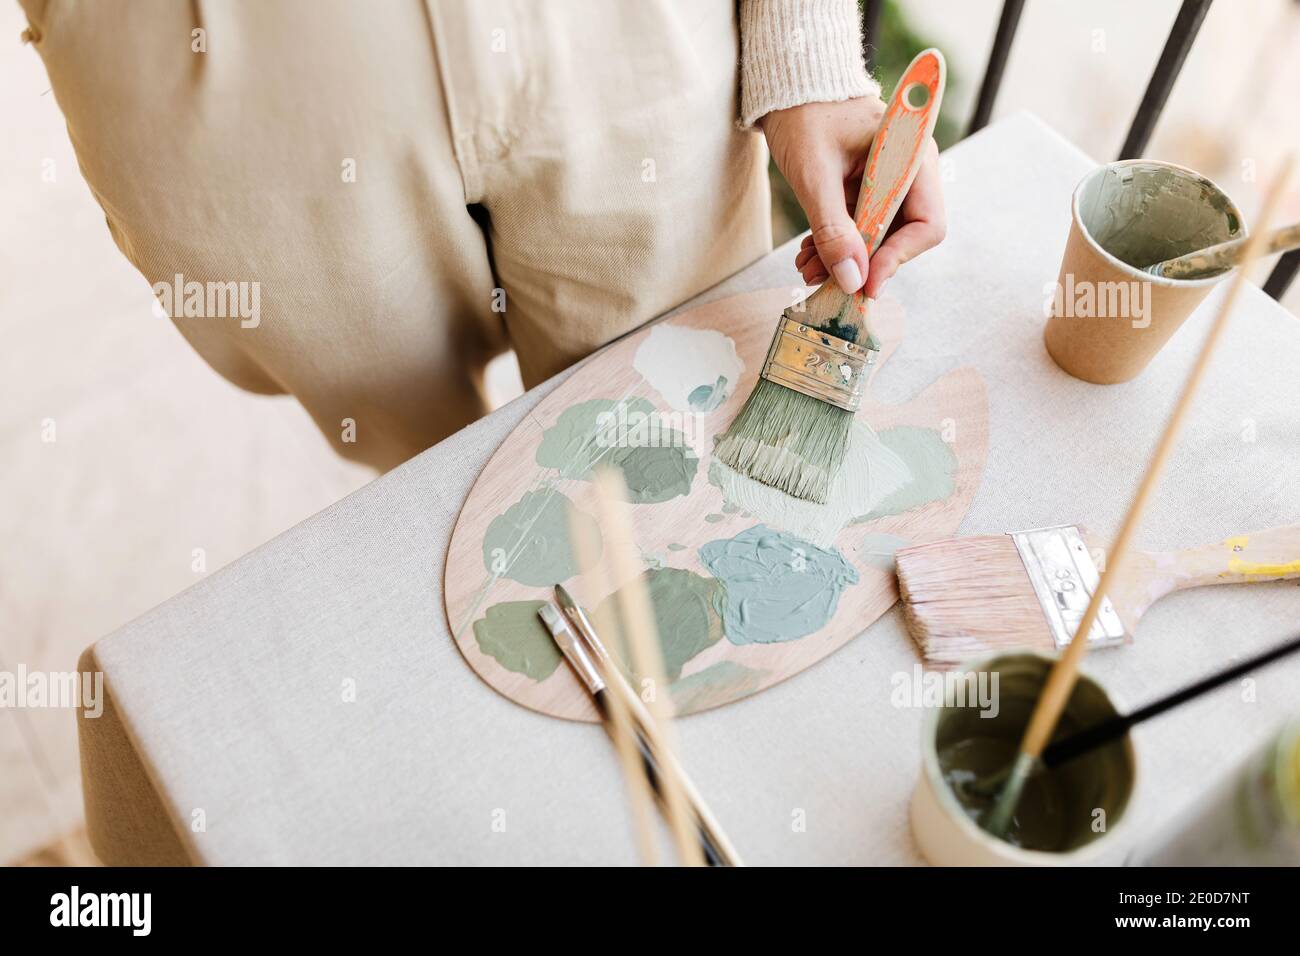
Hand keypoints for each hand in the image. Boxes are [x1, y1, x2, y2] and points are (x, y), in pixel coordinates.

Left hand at [761, 96, 945, 298]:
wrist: (788, 87)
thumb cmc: (804, 117)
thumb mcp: (815, 176)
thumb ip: (833, 229)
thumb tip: (852, 279)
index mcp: (911, 157)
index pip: (927, 224)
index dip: (898, 258)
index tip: (865, 284)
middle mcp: (908, 172)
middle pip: (903, 237)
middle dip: (864, 264)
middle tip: (823, 280)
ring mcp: (888, 182)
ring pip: (878, 237)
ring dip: (845, 260)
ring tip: (807, 268)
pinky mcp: (868, 190)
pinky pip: (861, 228)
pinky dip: (837, 245)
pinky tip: (809, 254)